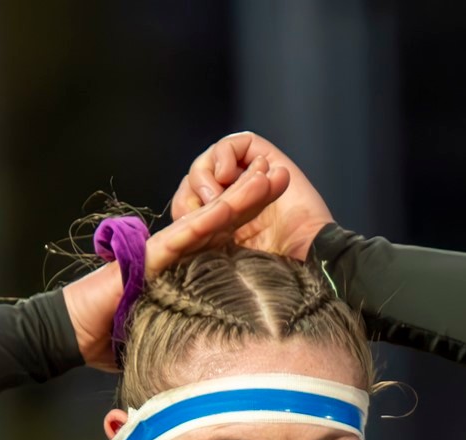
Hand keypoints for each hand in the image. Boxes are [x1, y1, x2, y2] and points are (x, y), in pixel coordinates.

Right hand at [63, 155, 288, 371]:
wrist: (76, 334)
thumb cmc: (112, 338)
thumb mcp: (166, 336)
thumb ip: (191, 336)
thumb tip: (223, 362)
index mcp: (185, 270)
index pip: (225, 240)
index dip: (252, 221)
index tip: (284, 209)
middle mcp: (177, 254)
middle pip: (223, 222)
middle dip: (254, 197)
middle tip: (284, 174)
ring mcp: (164, 252)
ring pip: (209, 220)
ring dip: (239, 198)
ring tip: (267, 175)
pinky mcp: (149, 258)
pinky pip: (183, 236)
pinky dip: (207, 220)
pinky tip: (229, 203)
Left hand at [171, 131, 333, 261]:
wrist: (306, 251)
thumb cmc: (270, 268)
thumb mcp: (220, 261)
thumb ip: (195, 249)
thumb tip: (159, 252)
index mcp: (221, 229)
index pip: (185, 210)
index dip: (182, 214)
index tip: (187, 230)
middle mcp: (232, 201)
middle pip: (191, 185)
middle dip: (190, 197)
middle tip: (202, 213)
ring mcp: (246, 180)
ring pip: (205, 164)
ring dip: (204, 177)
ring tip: (217, 195)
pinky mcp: (261, 158)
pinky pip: (229, 146)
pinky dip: (222, 156)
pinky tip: (227, 176)